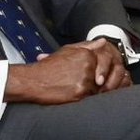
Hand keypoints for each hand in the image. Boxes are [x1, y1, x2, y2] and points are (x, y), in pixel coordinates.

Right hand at [5, 42, 130, 104]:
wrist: (33, 80)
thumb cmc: (48, 67)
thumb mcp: (68, 50)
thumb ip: (88, 45)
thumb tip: (103, 41)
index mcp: (87, 54)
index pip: (106, 63)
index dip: (102, 72)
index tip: (96, 76)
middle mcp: (88, 65)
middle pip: (103, 77)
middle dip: (97, 82)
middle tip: (84, 84)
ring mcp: (85, 79)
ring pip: (98, 88)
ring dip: (91, 91)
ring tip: (75, 89)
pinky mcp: (80, 92)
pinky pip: (90, 98)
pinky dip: (85, 98)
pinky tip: (73, 95)